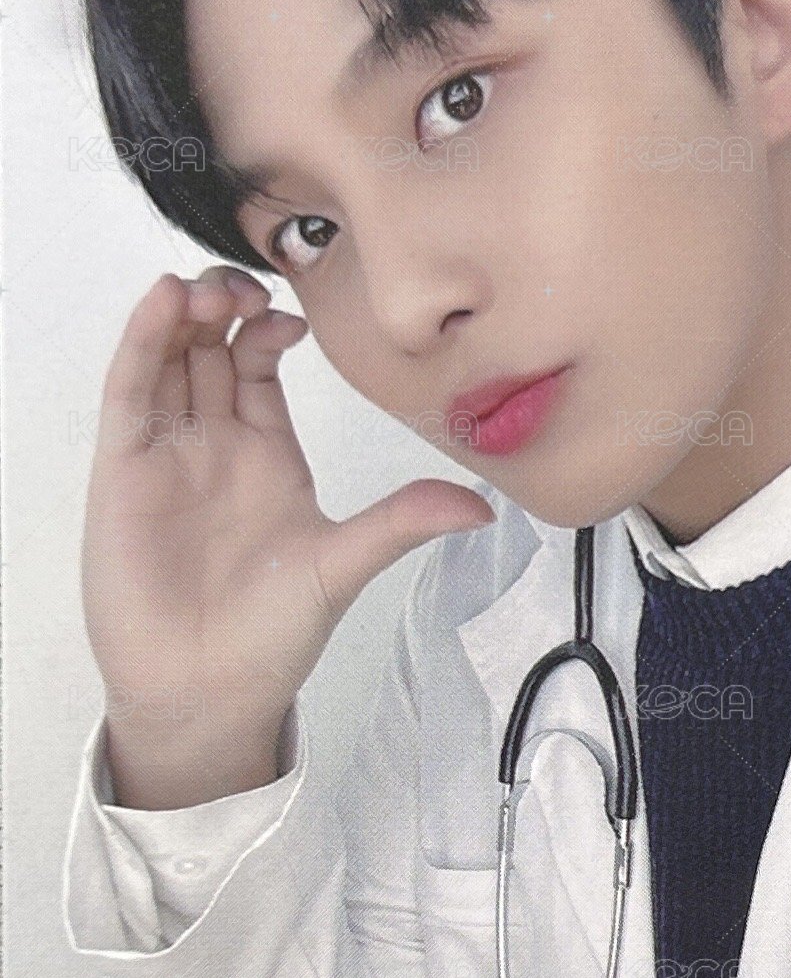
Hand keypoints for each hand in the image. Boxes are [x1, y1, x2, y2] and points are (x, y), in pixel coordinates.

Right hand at [82, 266, 495, 765]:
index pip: (260, 366)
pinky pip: (130, 393)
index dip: (272, 330)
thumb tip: (480, 506)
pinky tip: (163, 303)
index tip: (295, 316)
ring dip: (183, 313)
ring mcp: (167, 454)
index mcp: (268, 455)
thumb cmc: (268, 637)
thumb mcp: (344, 564)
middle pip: (211, 348)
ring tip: (208, 285)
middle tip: (247, 283)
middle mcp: (215, 445)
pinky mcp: (123, 471)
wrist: (208, 693)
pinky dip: (141, 344)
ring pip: (168, 358)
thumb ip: (401, 521)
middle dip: (225, 304)